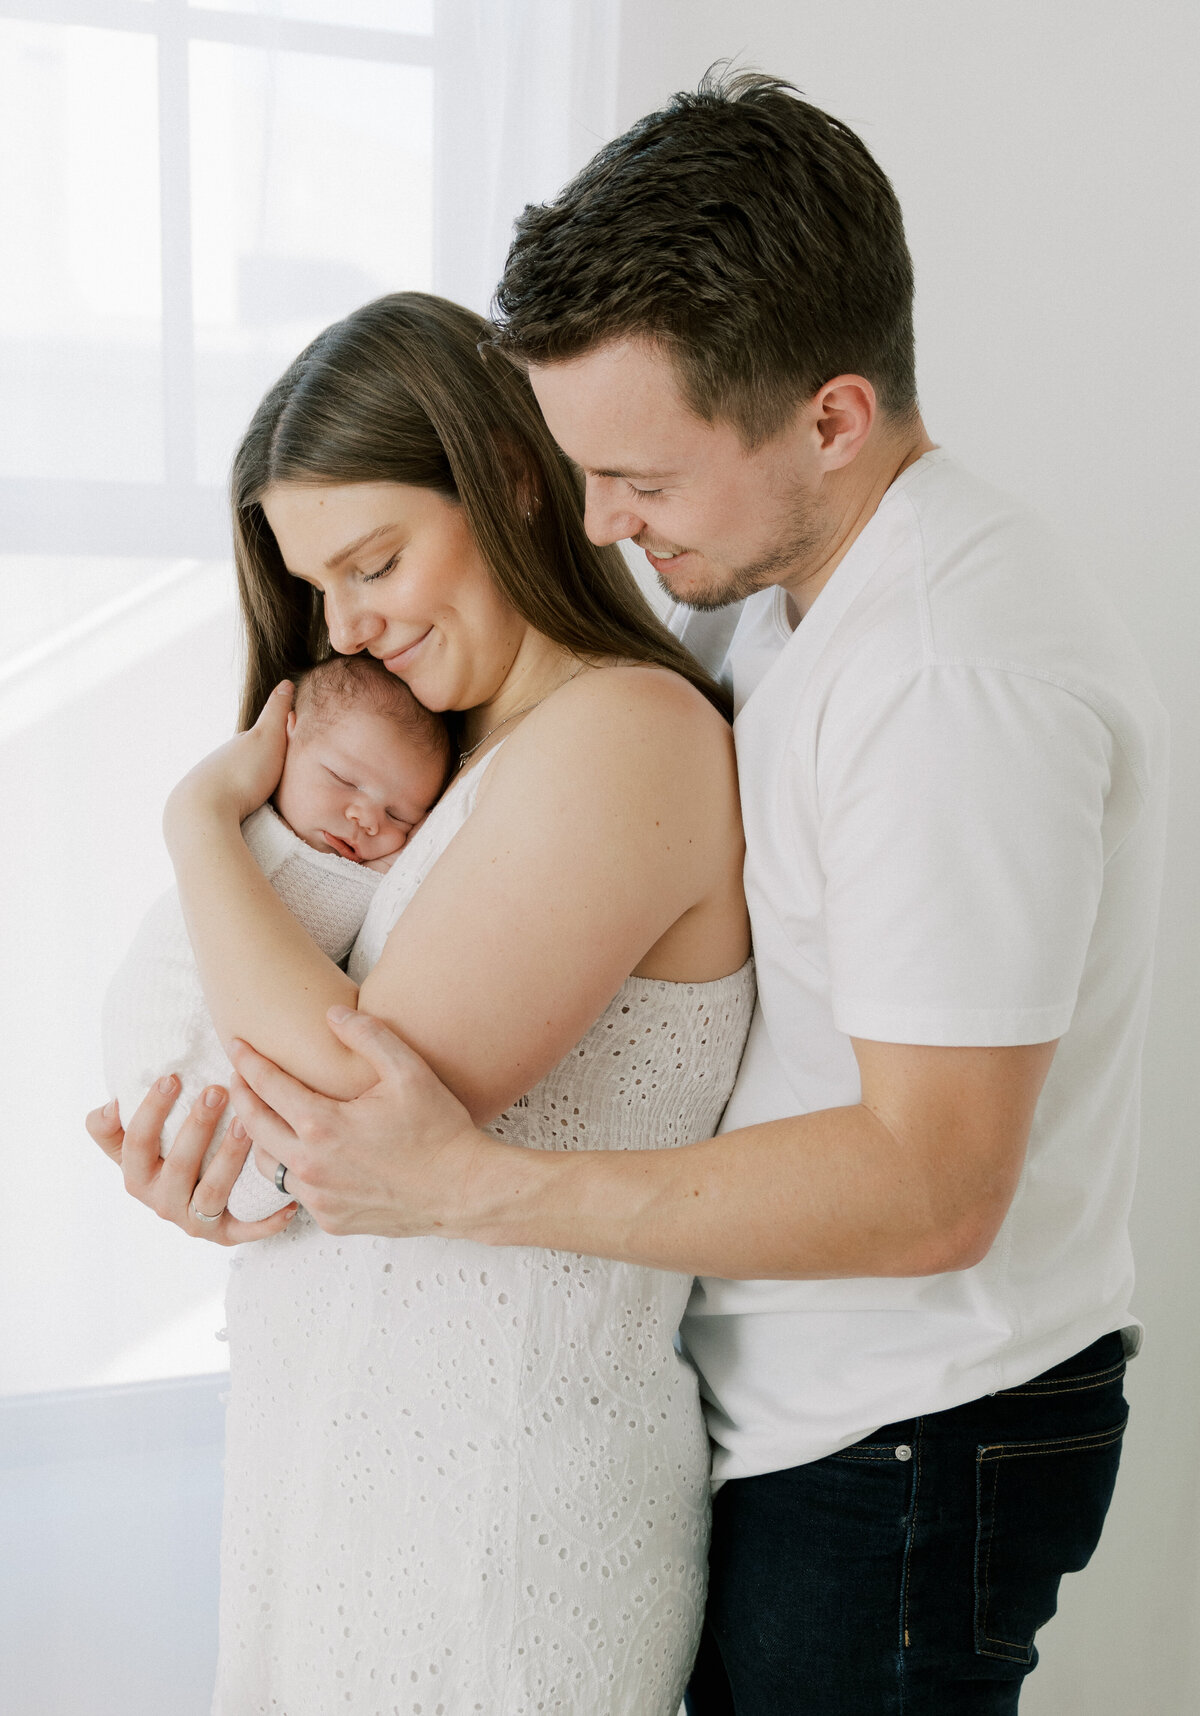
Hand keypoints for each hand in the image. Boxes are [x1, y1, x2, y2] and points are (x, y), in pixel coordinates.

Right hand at [86, 1075, 297, 1245]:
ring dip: (229, 1159)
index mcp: (137, 1177)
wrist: (188, 1200)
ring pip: (211, 1193)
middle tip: (217, 1091)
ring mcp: (194, 1221)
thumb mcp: (133, 1143)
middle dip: (197, 1127)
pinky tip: (287, 1201)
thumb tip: (111, 1106)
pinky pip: (246, 1231)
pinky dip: (266, 1222)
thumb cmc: (164, 1155)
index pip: (136, 1144)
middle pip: (178, 1166)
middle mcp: (162, 1203)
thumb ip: (110, 1127)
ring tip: (247, 1126)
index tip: (171, 1077)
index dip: (151, 1112)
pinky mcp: (224, 1235)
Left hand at [164, 680, 292, 838]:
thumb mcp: (267, 737)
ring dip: (249, 789)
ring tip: (267, 801)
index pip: (260, 739)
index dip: (276, 742)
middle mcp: (220, 761)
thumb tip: (286, 683)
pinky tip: (246, 814)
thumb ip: (277, 712)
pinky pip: (229, 804)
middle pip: (247, 762)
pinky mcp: (207, 809)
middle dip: (261, 767)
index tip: (290, 750)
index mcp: (237, 744)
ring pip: (236, 783)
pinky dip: (238, 806)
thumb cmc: (242, 774)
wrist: (204, 812)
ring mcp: (211, 785)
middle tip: (280, 778)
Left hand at [229, 1007, 490, 1237]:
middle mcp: (311, 1165)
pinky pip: (297, 1192)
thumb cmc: (440, 1129)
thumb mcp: (409, 1071)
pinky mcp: (331, 1219)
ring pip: (268, 1165)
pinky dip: (294, 1170)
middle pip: (254, 1125)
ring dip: (261, 1137)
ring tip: (265, 1117)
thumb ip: (368, 1036)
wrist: (463, 1191)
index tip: (236, 1046)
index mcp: (323, 1125)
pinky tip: (305, 1154)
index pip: (268, 1086)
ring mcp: (319, 1197)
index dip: (249, 1062)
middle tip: (236, 1077)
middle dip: (241, 1096)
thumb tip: (332, 1014)